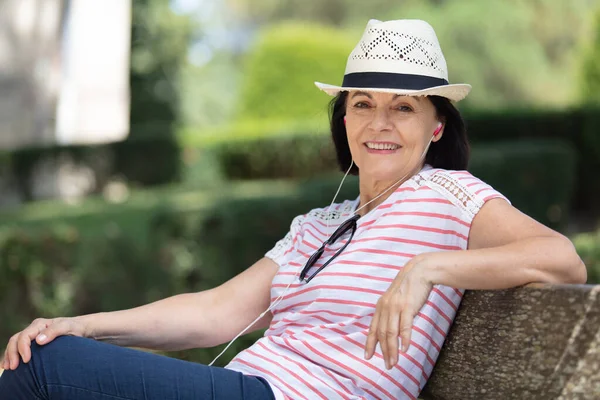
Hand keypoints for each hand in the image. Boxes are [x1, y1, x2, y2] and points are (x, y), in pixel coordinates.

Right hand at [2, 317, 87, 370]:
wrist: (79, 328)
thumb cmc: (74, 328)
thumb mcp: (67, 327)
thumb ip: (54, 331)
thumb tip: (38, 340)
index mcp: (40, 324)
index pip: (25, 336)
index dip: (23, 348)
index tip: (27, 360)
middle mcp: (34, 329)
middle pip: (16, 340)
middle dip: (12, 353)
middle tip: (13, 367)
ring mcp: (32, 335)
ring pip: (14, 344)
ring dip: (9, 355)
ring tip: (9, 368)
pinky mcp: (33, 342)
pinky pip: (18, 347)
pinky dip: (12, 355)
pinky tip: (10, 365)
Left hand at [365, 253, 435, 368]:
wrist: (419, 272)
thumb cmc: (408, 288)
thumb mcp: (395, 300)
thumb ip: (390, 313)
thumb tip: (390, 330)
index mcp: (381, 306)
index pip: (373, 328)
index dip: (369, 343)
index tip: (367, 356)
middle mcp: (385, 307)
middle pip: (382, 334)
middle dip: (384, 351)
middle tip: (387, 366)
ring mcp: (396, 307)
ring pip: (391, 333)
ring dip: (392, 350)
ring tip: (394, 362)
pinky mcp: (407, 306)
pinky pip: (404, 326)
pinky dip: (404, 339)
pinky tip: (405, 349)